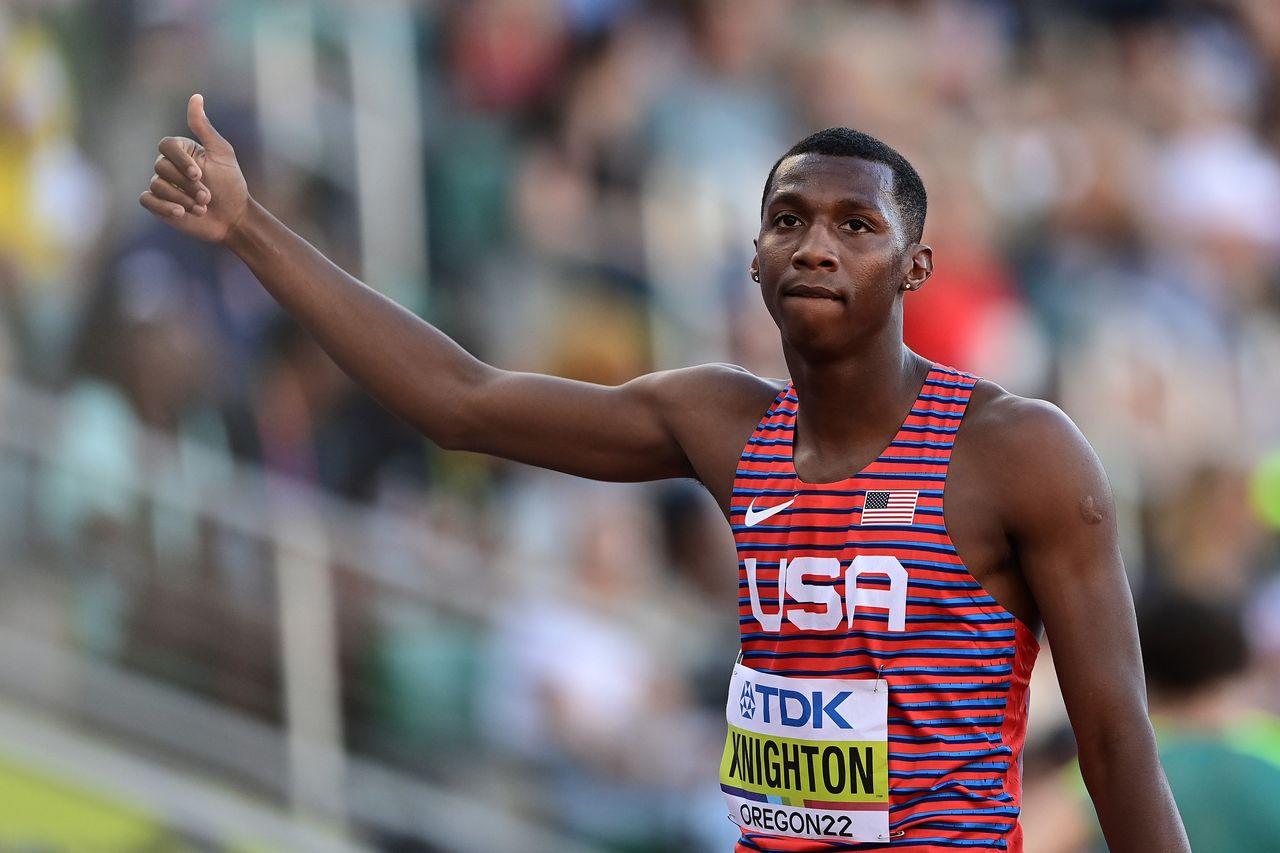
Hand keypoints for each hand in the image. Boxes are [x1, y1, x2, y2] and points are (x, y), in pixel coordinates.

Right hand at [139, 94, 249, 244]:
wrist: (233, 218)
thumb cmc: (231, 185)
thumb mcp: (222, 154)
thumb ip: (204, 128)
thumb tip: (196, 96)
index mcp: (182, 151)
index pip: (166, 145)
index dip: (180, 161)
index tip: (199, 175)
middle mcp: (168, 165)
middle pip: (161, 167)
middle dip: (187, 185)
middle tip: (207, 197)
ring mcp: (162, 185)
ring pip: (156, 185)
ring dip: (181, 198)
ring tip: (201, 207)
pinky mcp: (158, 204)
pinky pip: (147, 200)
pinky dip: (163, 206)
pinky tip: (180, 213)